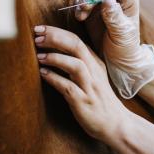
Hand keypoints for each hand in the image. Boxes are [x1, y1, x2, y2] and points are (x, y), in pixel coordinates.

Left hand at [34, 25, 131, 141]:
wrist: (116, 125)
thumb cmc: (100, 101)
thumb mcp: (92, 78)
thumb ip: (78, 65)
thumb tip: (54, 53)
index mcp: (95, 63)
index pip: (77, 40)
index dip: (57, 32)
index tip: (40, 29)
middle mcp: (94, 72)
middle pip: (76, 46)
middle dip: (55, 38)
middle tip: (37, 35)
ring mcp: (90, 87)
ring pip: (75, 65)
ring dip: (56, 58)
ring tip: (39, 56)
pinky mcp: (84, 102)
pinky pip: (68, 87)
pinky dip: (55, 78)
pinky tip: (43, 74)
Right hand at [73, 0, 153, 98]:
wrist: (117, 60)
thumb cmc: (125, 47)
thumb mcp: (122, 34)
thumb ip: (115, 18)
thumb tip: (108, 1)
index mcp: (128, 0)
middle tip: (84, 7)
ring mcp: (101, 4)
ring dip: (82, 2)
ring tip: (80, 17)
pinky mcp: (90, 11)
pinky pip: (81, 3)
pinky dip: (77, 8)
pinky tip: (79, 18)